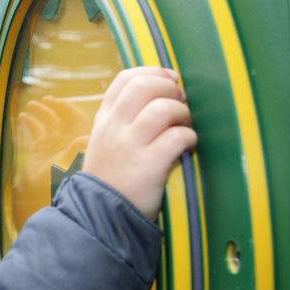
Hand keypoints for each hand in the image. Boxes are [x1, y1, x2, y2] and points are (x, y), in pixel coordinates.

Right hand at [9, 96, 89, 230]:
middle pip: (62, 117)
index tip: (56, 102)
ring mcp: (52, 142)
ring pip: (48, 121)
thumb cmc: (60, 182)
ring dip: (40, 111)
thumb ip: (76, 152)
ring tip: (31, 105)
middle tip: (45, 100)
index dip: (68, 108)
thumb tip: (86, 138)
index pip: (76, 119)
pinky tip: (22, 117)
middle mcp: (65, 139)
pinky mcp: (39, 147)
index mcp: (76, 140)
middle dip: (54, 106)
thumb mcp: (69, 166)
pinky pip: (35, 130)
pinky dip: (29, 122)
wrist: (43, 195)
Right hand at [82, 67, 196, 219]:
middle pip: (144, 86)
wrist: (100, 217)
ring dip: (182, 113)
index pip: (125, 79)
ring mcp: (129, 146)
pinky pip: (177, 137)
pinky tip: (188, 146)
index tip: (170, 79)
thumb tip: (161, 97)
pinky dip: (189, 137)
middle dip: (170, 88)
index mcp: (104, 120)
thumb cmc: (111, 180)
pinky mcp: (148, 166)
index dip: (153, 72)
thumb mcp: (105, 144)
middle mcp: (114, 128)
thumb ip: (124, 121)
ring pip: (163, 108)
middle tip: (181, 102)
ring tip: (184, 126)